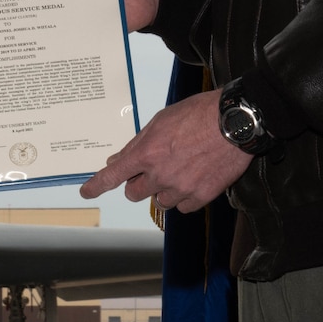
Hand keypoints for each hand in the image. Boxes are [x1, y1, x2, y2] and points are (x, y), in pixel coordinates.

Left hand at [78, 90, 250, 212]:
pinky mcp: (202, 196)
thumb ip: (138, 142)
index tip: (87, 192)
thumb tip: (118, 159)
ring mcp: (181, 187)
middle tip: (152, 170)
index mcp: (147, 152)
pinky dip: (184, 197)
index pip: (113, 176)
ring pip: (160, 201)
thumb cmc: (199, 114)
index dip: (96, 186)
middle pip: (135, 193)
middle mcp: (160, 174)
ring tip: (181, 168)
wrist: (235, 121)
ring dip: (163, 189)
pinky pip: (183, 207)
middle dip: (138, 184)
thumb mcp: (162, 120)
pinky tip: (193, 179)